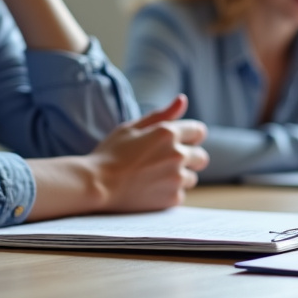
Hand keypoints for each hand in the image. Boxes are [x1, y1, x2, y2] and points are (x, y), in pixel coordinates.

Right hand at [89, 95, 209, 211]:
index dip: (190, 136)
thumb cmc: (110, 153)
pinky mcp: (172, 198)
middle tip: (166, 162)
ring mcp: (176, 178)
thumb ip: (161, 114)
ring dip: (179, 177)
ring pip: (191, 177)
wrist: (96, 184)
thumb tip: (182, 100)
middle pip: (201, 157)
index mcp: (169, 133)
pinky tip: (150, 190)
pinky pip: (180, 194)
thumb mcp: (131, 128)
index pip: (199, 131)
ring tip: (154, 178)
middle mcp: (177, 154)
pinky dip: (169, 193)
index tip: (180, 142)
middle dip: (189, 158)